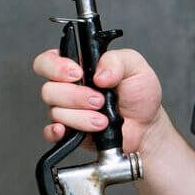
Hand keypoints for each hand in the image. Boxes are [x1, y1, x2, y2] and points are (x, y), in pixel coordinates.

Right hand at [32, 45, 162, 153]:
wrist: (146, 125)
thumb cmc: (139, 94)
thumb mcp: (135, 67)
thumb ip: (116, 61)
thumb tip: (98, 75)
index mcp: (78, 66)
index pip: (48, 61)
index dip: (56, 67)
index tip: (78, 73)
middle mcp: (67, 87)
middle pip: (49, 89)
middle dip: (76, 96)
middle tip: (99, 100)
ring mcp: (66, 110)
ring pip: (55, 112)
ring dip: (81, 117)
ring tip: (103, 119)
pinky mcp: (69, 131)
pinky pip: (50, 133)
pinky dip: (58, 132)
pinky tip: (73, 131)